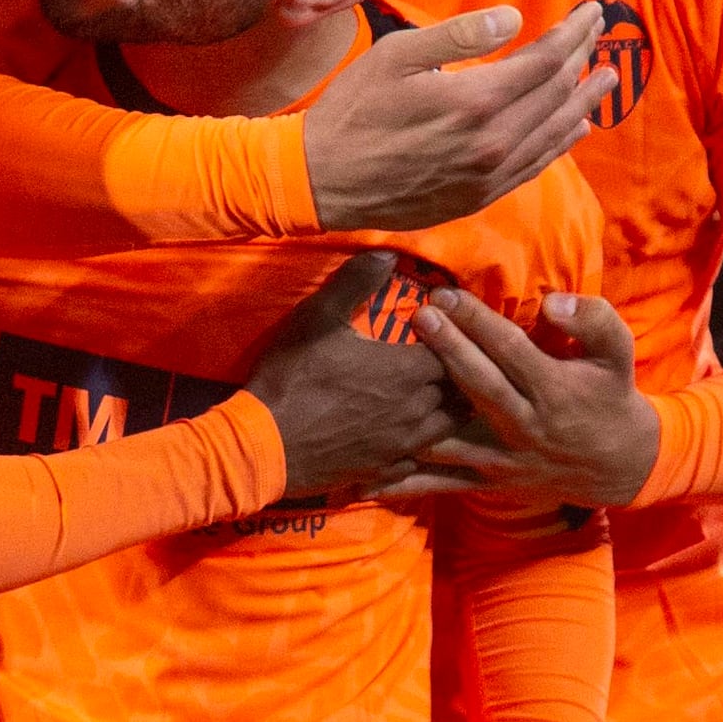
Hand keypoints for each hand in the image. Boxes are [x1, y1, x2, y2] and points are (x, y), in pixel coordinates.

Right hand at [243, 252, 464, 490]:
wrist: (264, 446)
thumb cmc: (291, 378)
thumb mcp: (317, 317)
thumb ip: (356, 282)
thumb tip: (388, 251)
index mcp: (407, 371)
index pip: (456, 351)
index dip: (453, 337)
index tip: (442, 327)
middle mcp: (415, 410)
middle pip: (459, 390)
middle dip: (456, 372)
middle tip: (444, 358)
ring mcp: (402, 445)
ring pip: (447, 427)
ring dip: (445, 408)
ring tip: (437, 394)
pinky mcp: (384, 470)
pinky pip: (419, 458)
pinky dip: (421, 444)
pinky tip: (408, 435)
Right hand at [298, 1, 610, 231]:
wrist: (323, 181)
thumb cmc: (352, 109)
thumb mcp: (397, 55)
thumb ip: (460, 35)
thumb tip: (515, 18)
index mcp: (475, 100)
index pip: (546, 61)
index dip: (573, 33)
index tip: (590, 11)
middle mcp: (493, 141)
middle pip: (557, 94)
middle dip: (583, 59)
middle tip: (599, 34)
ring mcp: (490, 175)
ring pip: (554, 134)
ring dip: (584, 102)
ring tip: (606, 79)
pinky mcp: (480, 196)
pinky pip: (535, 167)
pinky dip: (561, 144)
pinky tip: (574, 128)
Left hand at [378, 289, 656, 507]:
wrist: (617, 465)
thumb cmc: (610, 397)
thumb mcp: (619, 354)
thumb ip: (593, 320)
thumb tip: (552, 302)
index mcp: (553, 391)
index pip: (510, 350)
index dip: (477, 322)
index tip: (445, 296)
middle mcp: (523, 427)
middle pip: (478, 386)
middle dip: (445, 351)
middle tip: (416, 317)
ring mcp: (501, 460)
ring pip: (450, 438)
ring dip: (413, 417)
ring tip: (378, 392)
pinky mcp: (486, 482)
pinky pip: (439, 485)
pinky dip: (402, 484)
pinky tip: (362, 479)